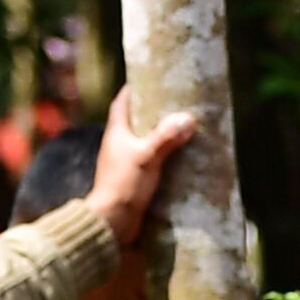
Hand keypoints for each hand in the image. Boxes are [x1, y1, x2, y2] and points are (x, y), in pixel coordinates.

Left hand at [84, 90, 200, 248]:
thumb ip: (165, 137)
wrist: (112, 220)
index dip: (132, 89)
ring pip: (141, 142)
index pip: (122, 102)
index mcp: (116, 132)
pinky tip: (177, 161)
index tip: (147, 79)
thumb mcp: (147, 157)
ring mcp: (123, 164)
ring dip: (157, 136)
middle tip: (172, 104)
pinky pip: (148, 162)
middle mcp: (117, 145)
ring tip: (180, 130)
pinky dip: (161, 158)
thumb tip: (187, 119)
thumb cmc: (124, 184)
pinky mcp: (131, 181)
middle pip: (133, 121)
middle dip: (150, 112)